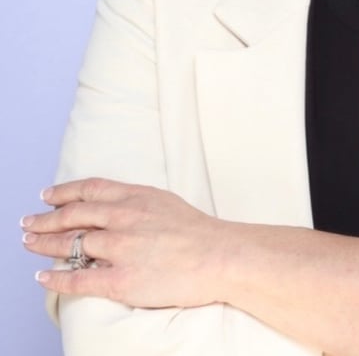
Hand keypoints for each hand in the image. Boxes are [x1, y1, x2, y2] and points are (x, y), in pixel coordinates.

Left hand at [21, 178, 223, 307]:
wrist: (221, 256)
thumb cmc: (199, 232)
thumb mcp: (166, 203)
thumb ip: (137, 204)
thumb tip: (113, 209)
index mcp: (137, 196)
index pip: (90, 189)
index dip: (64, 191)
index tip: (48, 195)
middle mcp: (125, 218)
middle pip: (73, 215)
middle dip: (45, 219)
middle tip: (27, 222)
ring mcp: (121, 249)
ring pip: (71, 245)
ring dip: (44, 244)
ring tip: (28, 243)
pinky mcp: (121, 280)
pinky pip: (79, 280)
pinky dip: (56, 278)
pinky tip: (43, 276)